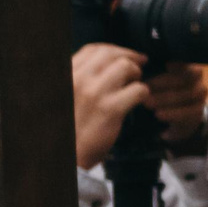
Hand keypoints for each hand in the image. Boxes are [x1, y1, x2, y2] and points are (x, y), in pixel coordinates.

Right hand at [73, 43, 150, 169]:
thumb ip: (79, 78)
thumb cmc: (66, 127)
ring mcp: (95, 94)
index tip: (123, 56)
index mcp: (66, 75)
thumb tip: (104, 64)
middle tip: (139, 65)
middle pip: (112, 54)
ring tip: (135, 85)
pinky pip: (138, 90)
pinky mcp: (111, 110)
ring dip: (137, 75)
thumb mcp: (64, 95)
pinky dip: (143, 94)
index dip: (113, 50)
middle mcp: (78, 80)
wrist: (65, 156)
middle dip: (129, 58)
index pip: (93, 49)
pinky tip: (138, 101)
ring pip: (127, 67)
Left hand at [144, 63, 207, 156]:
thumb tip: (132, 62)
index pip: (185, 60)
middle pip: (186, 76)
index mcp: (184, 65)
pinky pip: (190, 111)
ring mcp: (199, 94)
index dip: (176, 63)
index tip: (163, 65)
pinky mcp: (198, 111)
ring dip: (166, 98)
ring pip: (189, 93)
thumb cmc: (154, 90)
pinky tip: (158, 115)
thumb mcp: (149, 78)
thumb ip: (145, 69)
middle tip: (144, 88)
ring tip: (146, 103)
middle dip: (164, 82)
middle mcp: (196, 77)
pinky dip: (173, 113)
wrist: (168, 115)